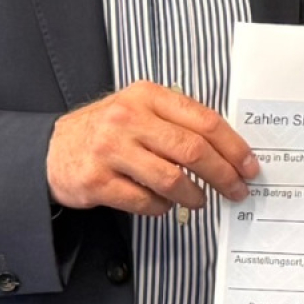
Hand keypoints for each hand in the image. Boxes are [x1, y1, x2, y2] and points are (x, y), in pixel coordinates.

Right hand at [47, 82, 258, 216]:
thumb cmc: (109, 131)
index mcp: (147, 96)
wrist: (53, 150)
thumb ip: (178, 121)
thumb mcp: (141, 109)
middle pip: (193, 150)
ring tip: (200, 199)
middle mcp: (128, 118)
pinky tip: (164, 203)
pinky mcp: (97, 181)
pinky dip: (162, 207)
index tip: (250, 166)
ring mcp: (111, 150)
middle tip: (237, 190)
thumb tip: (230, 150)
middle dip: (224, 175)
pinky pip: (145, 201)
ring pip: (172, 179)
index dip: (234, 147)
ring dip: (194, 195)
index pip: (205, 120)